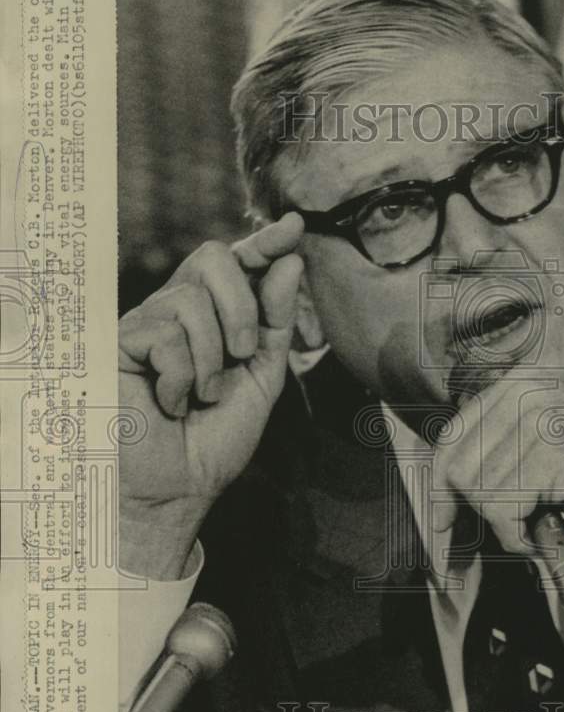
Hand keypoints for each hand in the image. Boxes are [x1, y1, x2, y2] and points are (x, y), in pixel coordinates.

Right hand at [118, 213, 303, 576]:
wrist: (178, 485)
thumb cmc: (215, 437)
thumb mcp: (262, 379)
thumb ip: (275, 323)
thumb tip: (290, 260)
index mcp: (217, 318)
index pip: (238, 263)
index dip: (264, 241)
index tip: (294, 225)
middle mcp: (180, 311)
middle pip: (213, 258)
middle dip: (242, 306)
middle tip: (243, 356)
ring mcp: (148, 323)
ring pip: (191, 299)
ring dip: (211, 358)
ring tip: (201, 395)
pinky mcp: (120, 343)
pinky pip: (165, 333)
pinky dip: (181, 376)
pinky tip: (170, 403)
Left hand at [433, 376, 563, 564]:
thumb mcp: (553, 443)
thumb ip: (505, 448)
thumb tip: (445, 481)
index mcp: (523, 386)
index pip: (453, 436)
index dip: (439, 486)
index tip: (440, 524)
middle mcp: (528, 394)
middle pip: (454, 465)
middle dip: (457, 513)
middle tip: (469, 547)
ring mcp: (541, 422)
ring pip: (477, 490)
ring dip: (501, 526)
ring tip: (533, 530)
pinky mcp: (554, 458)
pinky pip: (503, 509)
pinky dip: (515, 536)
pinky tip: (538, 537)